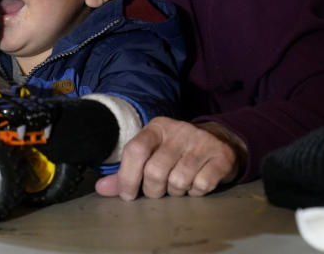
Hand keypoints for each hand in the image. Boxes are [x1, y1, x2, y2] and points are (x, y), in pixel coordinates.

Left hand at [94, 118, 245, 199]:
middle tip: (159, 190)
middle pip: (155, 171)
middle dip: (154, 190)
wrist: (219, 141)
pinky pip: (202, 185)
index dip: (128, 177)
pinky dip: (196, 192)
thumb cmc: (177, 152)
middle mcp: (179, 130)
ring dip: (176, 192)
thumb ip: (126, 172)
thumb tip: (101, 189)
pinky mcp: (221, 155)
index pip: (135, 150)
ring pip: (179, 181)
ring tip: (179, 185)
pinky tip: (196, 183)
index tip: (129, 195)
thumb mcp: (151, 154)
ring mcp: (202, 141)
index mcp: (156, 127)